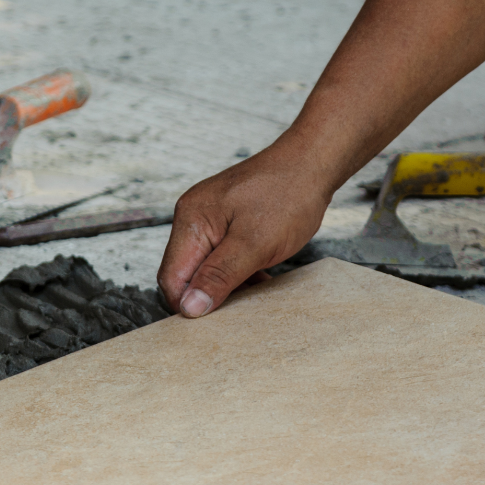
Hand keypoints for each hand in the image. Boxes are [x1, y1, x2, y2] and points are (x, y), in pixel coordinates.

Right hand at [156, 138, 334, 317]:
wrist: (313, 163)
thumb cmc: (288, 195)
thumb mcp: (254, 244)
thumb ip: (219, 277)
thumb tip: (190, 308)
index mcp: (191, 221)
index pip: (171, 278)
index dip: (189, 304)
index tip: (215, 320)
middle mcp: (192, 219)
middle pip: (184, 275)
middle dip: (207, 296)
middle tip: (238, 307)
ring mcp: (208, 221)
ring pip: (203, 270)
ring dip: (224, 287)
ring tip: (253, 289)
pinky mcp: (224, 224)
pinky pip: (218, 260)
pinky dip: (235, 275)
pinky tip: (256, 278)